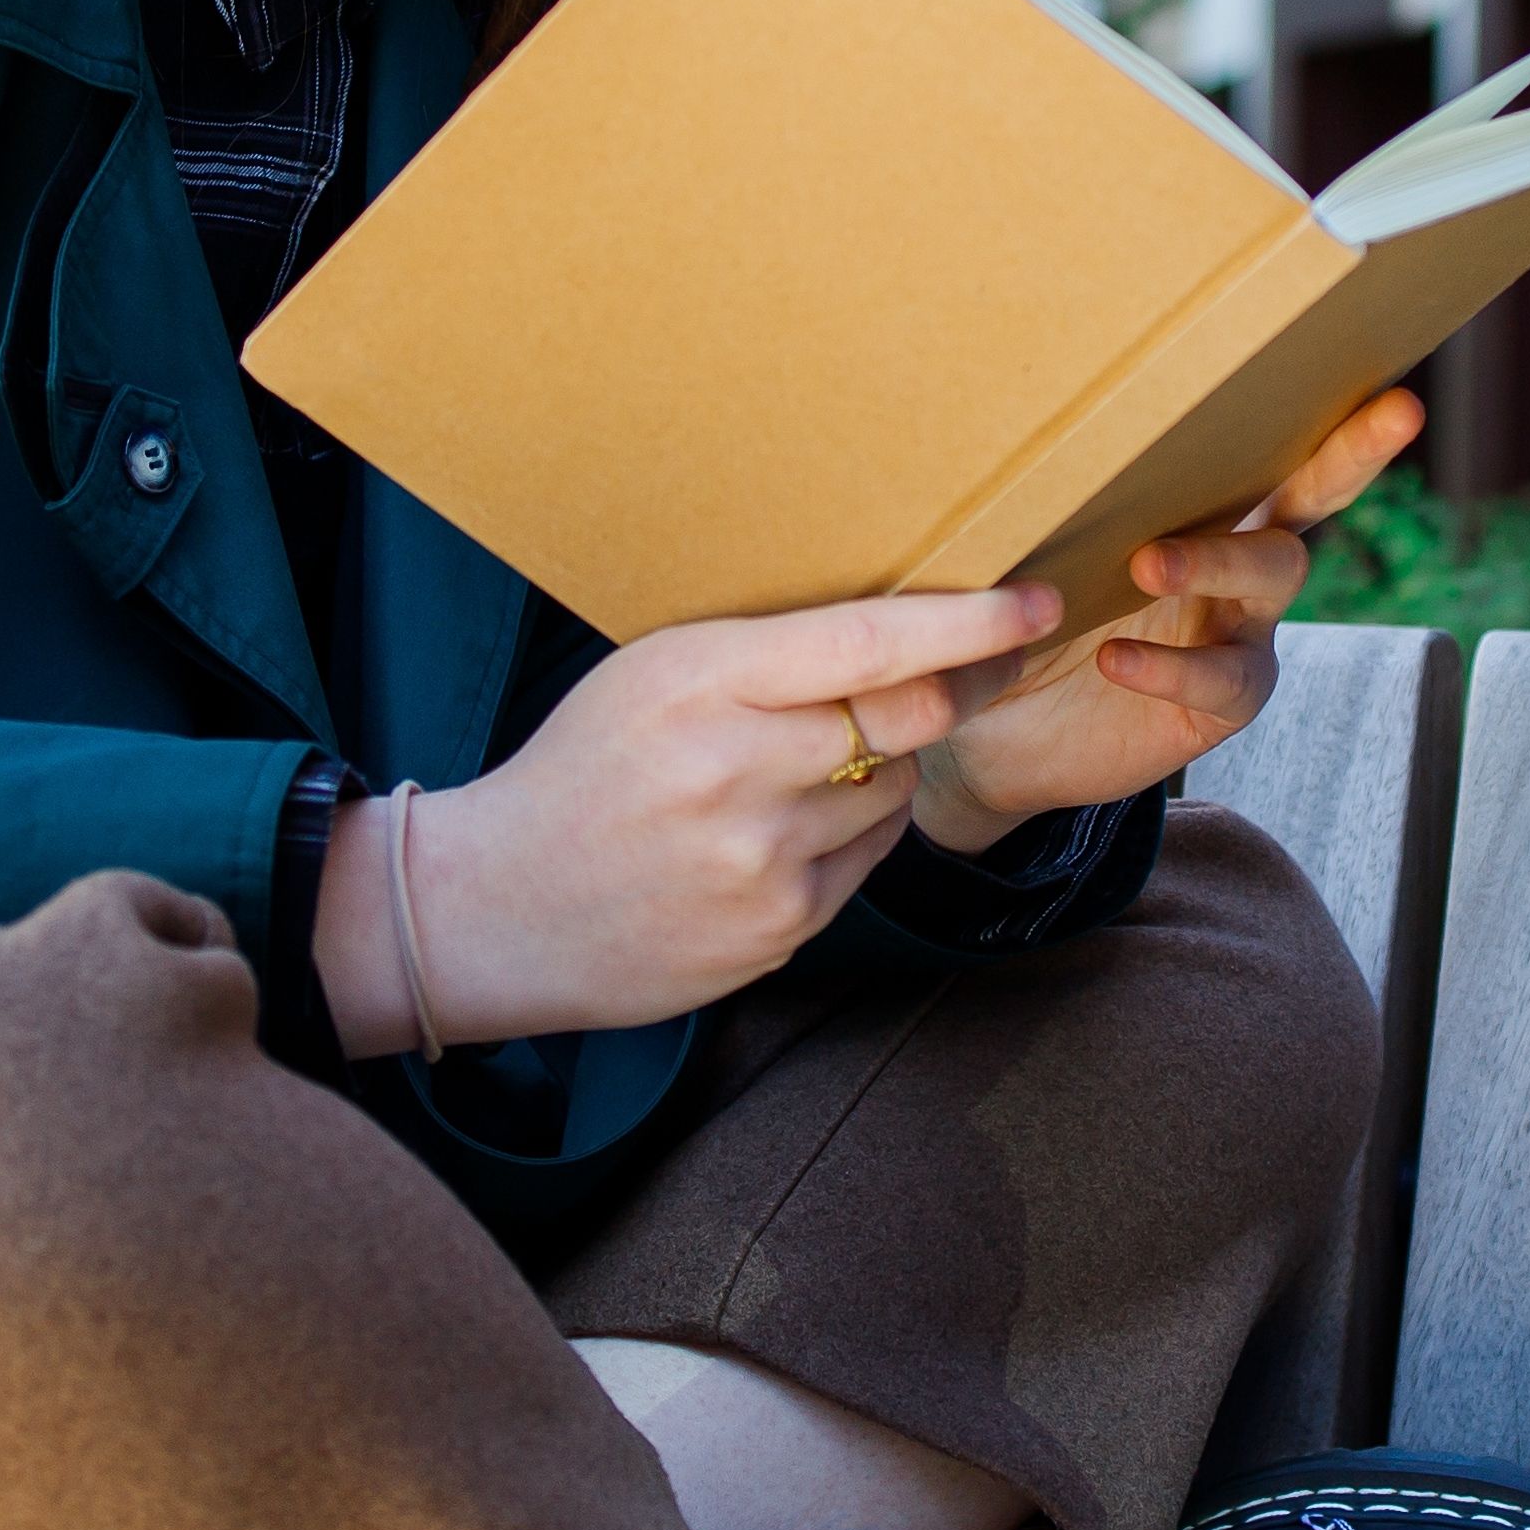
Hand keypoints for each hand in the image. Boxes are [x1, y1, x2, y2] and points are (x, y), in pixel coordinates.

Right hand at [321, 582, 1060, 1050]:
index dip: (966, 622)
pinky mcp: (777, 928)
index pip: (866, 642)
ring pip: (894, 790)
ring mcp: (760, 858)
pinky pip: (868, 860)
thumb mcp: (651, 675)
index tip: (1033, 602)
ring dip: (879, 771)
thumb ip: (765, 655)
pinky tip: (780, 833)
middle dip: (948, 690)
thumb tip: (908, 631)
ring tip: (797, 773)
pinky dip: (850, 834)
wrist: (496, 908)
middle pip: (909, 717)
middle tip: (968, 670)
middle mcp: (735, 768)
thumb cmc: (583, 770)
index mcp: (698, 680)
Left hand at [917, 388, 1428, 847]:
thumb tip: (970, 412)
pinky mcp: (1220, 705)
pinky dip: (1173, 667)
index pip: (1256, 438)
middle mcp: (1230, 556)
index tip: (1361, 349)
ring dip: (1220, 556)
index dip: (1311, 396)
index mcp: (1189, 502)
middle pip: (1311, 494)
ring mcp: (1235, 628)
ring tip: (1150, 560)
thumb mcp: (1007, 552)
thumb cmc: (1006, 616)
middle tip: (1394, 410)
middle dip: (1354, 449)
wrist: (986, 737)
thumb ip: (1018, 504)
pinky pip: (1225, 677)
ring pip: (1273, 574)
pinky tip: (1116, 662)